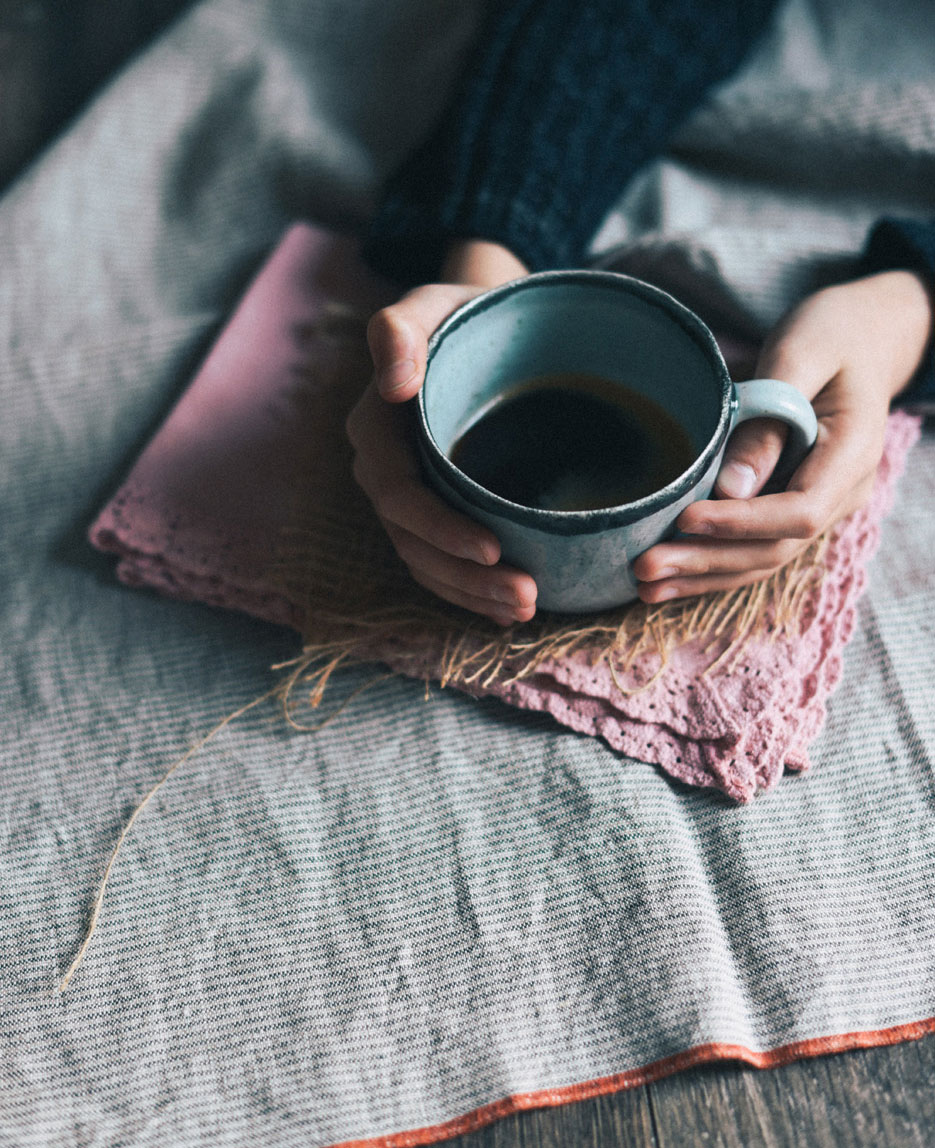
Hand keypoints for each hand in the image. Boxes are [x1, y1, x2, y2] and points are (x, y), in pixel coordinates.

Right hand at [346, 240, 538, 623]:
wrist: (483, 326)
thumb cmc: (462, 313)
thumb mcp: (434, 304)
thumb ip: (402, 329)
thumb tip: (393, 381)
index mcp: (377, 428)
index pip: (397, 494)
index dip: (440, 529)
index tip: (493, 550)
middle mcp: (384, 469)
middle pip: (413, 540)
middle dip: (464, 578)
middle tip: (525, 597)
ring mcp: (408, 495)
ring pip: (427, 561)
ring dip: (471, 594)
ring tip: (525, 609)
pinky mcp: (434, 509)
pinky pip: (440, 562)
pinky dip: (470, 589)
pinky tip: (509, 607)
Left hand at [634, 270, 933, 601]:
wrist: (863, 336)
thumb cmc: (830, 333)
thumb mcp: (800, 356)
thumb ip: (768, 421)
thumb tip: (731, 490)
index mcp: (851, 456)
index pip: (798, 512)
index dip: (741, 523)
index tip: (686, 519)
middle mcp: (841, 493)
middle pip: (774, 548)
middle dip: (707, 561)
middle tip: (645, 567)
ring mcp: (818, 505)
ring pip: (761, 558)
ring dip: (701, 575)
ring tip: (644, 586)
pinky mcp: (790, 507)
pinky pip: (752, 546)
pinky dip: (709, 564)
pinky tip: (666, 579)